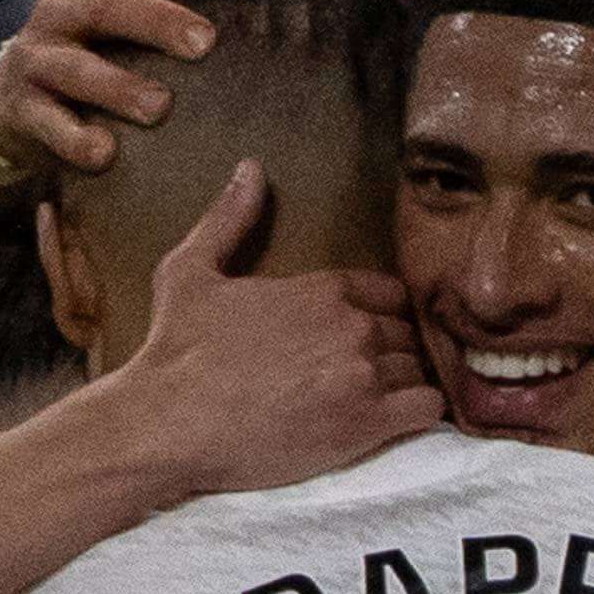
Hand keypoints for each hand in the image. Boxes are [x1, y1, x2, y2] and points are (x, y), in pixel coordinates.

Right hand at [0, 0, 264, 180]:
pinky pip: (46, 122)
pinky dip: (73, 138)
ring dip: (118, 85)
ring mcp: (35, 57)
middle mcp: (62, 7)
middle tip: (207, 43)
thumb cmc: (91, 47)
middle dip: (160, 20)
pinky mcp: (18, 107)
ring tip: (160, 107)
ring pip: (76, 67)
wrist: (8, 100)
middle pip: (112, 4)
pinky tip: (105, 154)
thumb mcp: (128, 0)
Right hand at [108, 162, 443, 503]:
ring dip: (403, 383)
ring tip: (377, 402)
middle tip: (365, 377)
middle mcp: (351, 325)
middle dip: (390, 351)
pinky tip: (395, 421)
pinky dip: (419, 413)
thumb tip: (250, 168)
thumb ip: (229, 220)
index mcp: (321, 289)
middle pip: (405, 332)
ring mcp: (363, 375)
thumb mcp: (190, 271)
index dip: (379, 314)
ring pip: (418, 369)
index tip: (360, 338)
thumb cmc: (175, 351)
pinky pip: (426, 407)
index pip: (388, 292)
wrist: (166, 425)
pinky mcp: (366, 425)